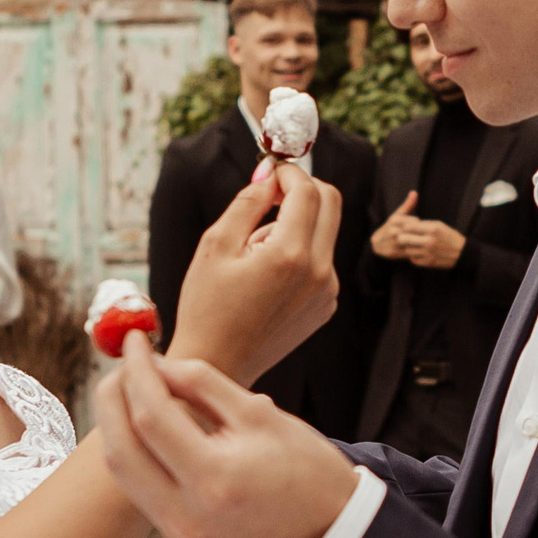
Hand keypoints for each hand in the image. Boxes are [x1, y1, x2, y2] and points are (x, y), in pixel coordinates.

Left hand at [95, 332, 360, 537]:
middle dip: (113, 396)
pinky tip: (141, 417)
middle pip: (120, 447)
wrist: (324, 523)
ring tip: (130, 383)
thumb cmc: (304, 466)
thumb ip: (201, 383)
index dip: (138, 372)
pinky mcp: (174, 531)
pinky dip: (130, 445)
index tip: (135, 341)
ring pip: (120, 468)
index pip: (152, 418)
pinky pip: (135, 484)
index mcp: (214, 478)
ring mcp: (177, 527)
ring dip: (115, 421)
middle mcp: (186, 511)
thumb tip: (156, 362)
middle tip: (125, 361)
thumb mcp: (258, 413)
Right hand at [168, 162, 339, 386]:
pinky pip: (321, 261)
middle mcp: (319, 272)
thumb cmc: (206, 308)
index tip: (269, 172)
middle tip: (272, 195)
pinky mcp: (326, 305)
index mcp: (290, 255)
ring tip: (254, 251)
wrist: (217, 365)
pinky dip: (299, 252)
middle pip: (331, 203)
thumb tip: (269, 173)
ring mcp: (327, 291)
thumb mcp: (215, 246)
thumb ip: (247, 202)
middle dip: (303, 189)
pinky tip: (266, 276)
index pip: (308, 191)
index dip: (289, 172)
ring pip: (324, 232)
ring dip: (297, 224)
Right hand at [368, 190, 420, 260]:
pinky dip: (415, 251)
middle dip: (420, 234)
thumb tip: (415, 192)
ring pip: (412, 241)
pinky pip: (410, 252)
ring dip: (419, 243)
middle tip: (423, 236)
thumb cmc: (391, 227)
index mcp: (395, 219)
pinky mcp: (394, 253)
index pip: (416, 221)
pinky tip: (417, 249)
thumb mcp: (398, 215)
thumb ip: (408, 205)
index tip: (421, 227)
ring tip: (421, 242)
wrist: (377, 244)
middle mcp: (393, 230)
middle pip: (414, 232)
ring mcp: (393, 242)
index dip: (420, 225)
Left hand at [400, 220, 464, 269]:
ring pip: (407, 250)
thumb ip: (423, 224)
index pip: (408, 226)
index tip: (407, 228)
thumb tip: (406, 225)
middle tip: (407, 237)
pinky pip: (413, 259)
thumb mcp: (439, 225)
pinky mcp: (429, 263)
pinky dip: (414, 256)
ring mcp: (428, 253)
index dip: (405, 227)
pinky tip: (419, 252)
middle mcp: (429, 241)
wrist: (462, 253)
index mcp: (432, 229)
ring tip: (414, 245)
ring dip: (409, 247)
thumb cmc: (450, 237)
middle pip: (403, 238)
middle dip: (403, 237)